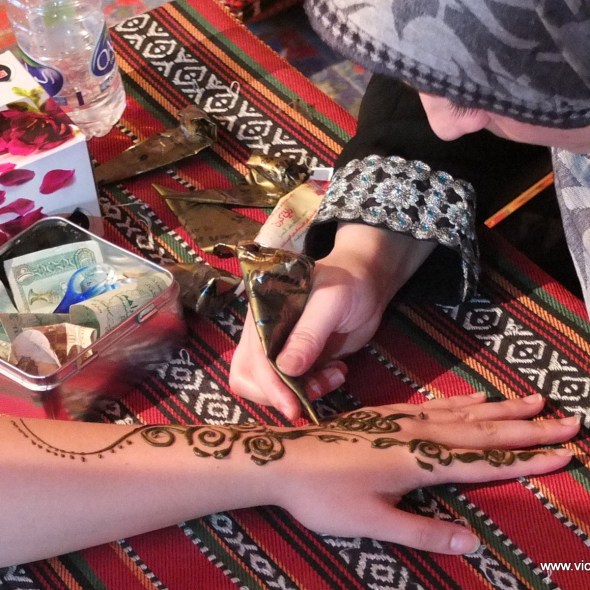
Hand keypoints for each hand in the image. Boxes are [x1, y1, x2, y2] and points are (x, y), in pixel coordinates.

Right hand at [229, 223, 435, 419]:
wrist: (367, 284)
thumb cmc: (348, 284)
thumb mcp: (331, 303)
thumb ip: (308, 335)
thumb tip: (286, 369)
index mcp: (261, 313)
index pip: (254, 358)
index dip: (270, 386)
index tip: (292, 408)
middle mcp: (262, 333)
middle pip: (248, 377)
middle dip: (279, 394)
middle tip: (315, 391)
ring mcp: (277, 349)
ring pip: (269, 387)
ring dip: (300, 393)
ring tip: (335, 375)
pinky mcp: (296, 361)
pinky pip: (292, 387)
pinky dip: (313, 389)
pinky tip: (337, 372)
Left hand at [270, 394, 579, 553]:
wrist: (282, 459)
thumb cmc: (324, 497)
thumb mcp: (373, 523)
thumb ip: (423, 531)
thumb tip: (473, 540)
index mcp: (418, 462)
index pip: (485, 460)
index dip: (527, 458)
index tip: (565, 452)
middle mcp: (416, 434)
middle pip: (484, 430)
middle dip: (528, 427)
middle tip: (567, 420)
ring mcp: (401, 421)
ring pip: (463, 413)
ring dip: (501, 408)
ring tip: (532, 401)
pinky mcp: (386, 415)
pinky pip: (436, 406)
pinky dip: (462, 403)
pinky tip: (475, 398)